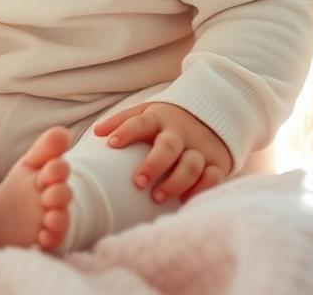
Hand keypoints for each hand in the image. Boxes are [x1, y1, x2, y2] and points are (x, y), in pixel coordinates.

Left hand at [93, 101, 232, 204]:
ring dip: (174, 182)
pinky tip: (185, 200)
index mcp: (159, 118)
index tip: (111, 144)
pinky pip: (212, 177)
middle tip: (137, 182)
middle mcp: (180, 133)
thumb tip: (96, 133)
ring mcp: (199, 148)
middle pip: (168, 146)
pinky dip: (200, 189)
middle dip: (153, 164)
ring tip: (157, 198)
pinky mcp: (216, 163)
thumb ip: (123, 121)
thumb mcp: (148, 112)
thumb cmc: (169, 120)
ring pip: (190, 164)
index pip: (141, 122)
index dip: (126, 131)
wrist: (214, 113)